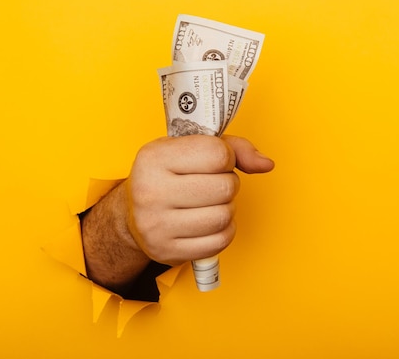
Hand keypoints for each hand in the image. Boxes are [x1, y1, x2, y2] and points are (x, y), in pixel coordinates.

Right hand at [125, 135, 273, 265]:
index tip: (216, 161)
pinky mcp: (168, 251)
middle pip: (225, 187)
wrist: (131, 214)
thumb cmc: (167, 175)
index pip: (217, 154)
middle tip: (213, 184)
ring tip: (211, 203)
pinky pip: (220, 241)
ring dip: (227, 208)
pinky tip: (209, 222)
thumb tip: (266, 164)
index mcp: (154, 158)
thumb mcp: (189, 148)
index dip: (227, 157)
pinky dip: (224, 230)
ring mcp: (157, 225)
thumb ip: (233, 148)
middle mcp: (151, 191)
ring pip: (225, 216)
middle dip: (228, 184)